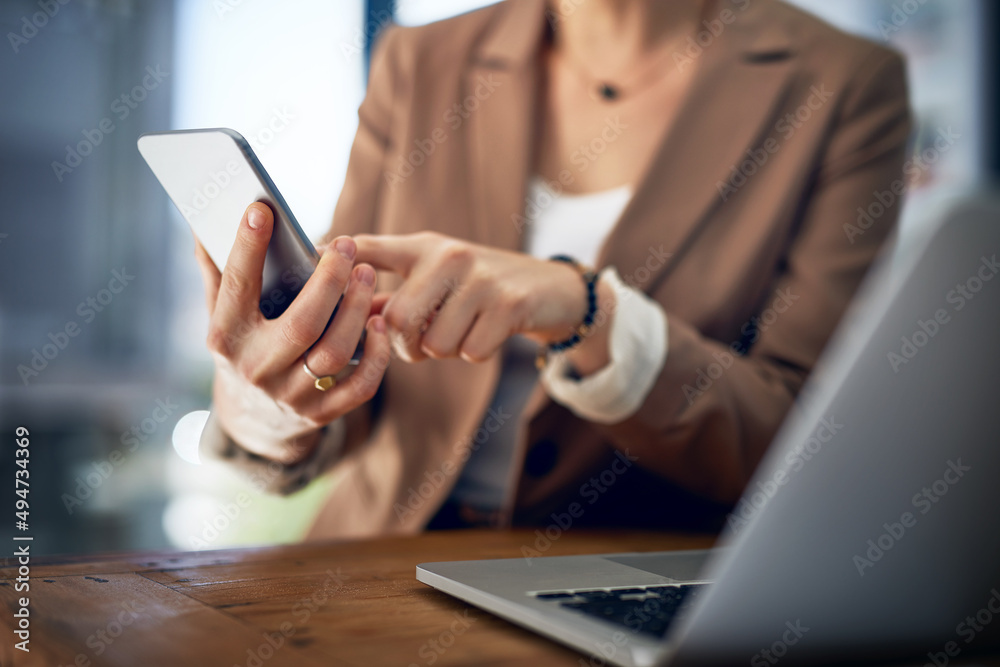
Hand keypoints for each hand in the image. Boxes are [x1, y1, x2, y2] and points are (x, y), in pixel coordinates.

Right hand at [192, 202, 390, 463]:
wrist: (250, 418)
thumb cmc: (242, 347)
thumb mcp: (220, 314)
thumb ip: (217, 271)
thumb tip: (203, 221)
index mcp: (226, 338)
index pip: (236, 287)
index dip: (248, 247)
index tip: (262, 210)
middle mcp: (256, 369)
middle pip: (302, 324)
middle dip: (329, 281)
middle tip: (346, 245)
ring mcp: (290, 395)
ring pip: (334, 352)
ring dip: (357, 310)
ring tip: (367, 274)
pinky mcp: (319, 414)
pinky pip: (359, 387)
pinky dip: (375, 356)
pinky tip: (379, 323)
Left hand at [354, 231, 613, 371]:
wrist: (551, 289)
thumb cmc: (481, 288)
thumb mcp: (438, 279)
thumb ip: (392, 295)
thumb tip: (344, 314)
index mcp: (425, 248)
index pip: (370, 248)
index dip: (338, 257)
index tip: (316, 258)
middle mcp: (451, 256)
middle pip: (397, 318)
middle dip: (405, 344)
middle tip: (421, 343)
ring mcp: (482, 278)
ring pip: (435, 342)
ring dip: (445, 350)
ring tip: (462, 331)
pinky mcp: (511, 304)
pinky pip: (471, 351)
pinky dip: (475, 352)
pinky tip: (488, 333)